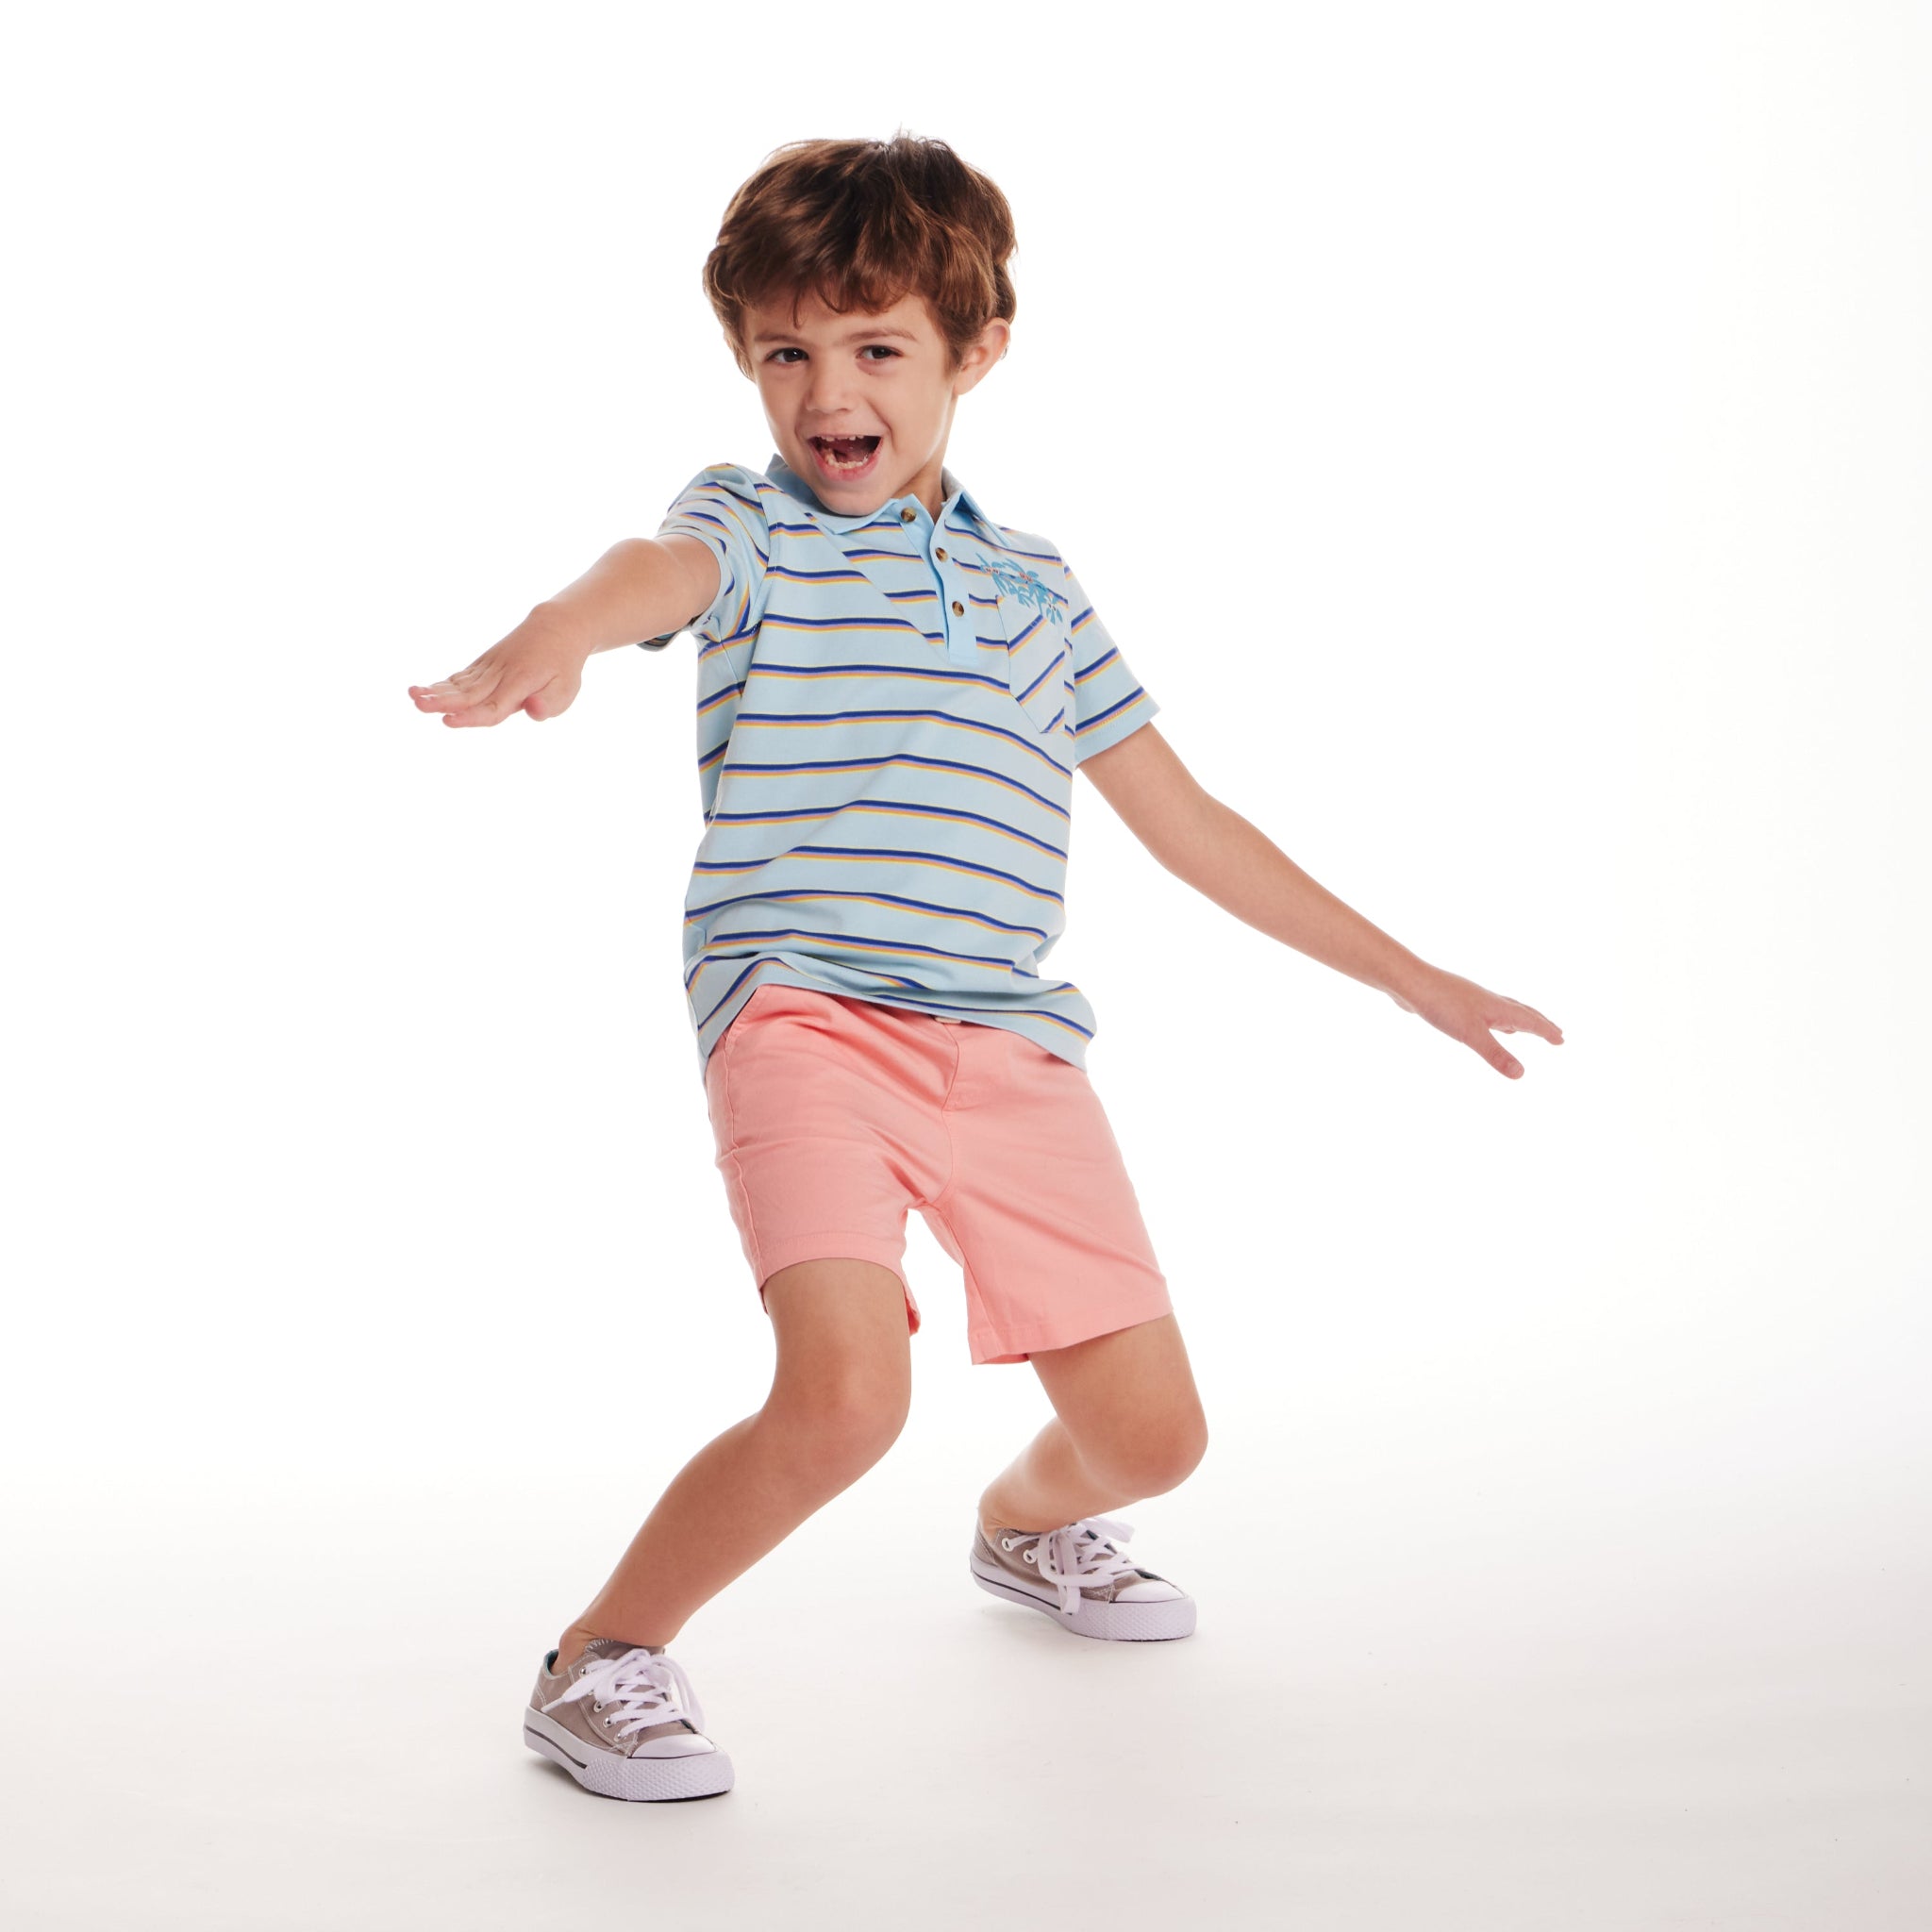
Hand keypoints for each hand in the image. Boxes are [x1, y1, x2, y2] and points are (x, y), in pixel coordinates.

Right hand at [407, 610, 587, 726]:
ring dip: (434, 690)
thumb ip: (549, 703)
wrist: (555, 627)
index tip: (447, 721)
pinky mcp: (484, 665)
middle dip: (441, 701)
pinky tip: (423, 691)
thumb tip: (531, 711)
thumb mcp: (567, 688)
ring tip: (411, 696)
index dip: (470, 717)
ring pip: (460, 684)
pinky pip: (461, 677)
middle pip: (468, 694)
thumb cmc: (562, 665)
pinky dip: (442, 684)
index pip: (492, 707)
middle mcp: (499, 675)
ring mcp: (489, 668)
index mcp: (519, 683)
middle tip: (418, 706)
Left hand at [1388, 968, 1563, 1079]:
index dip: (1546, 1031)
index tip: (1562, 1039)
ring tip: (1523, 1030)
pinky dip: (1494, 1019)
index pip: (1530, 1020)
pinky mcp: (1456, 1002)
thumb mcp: (1471, 1035)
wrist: (1410, 983)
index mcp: (1498, 1008)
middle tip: (1555, 1032)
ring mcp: (1473, 1000)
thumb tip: (1522, 1074)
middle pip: (1522, 1012)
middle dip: (1539, 1024)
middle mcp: (1489, 1001)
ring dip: (1518, 1020)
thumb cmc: (1441, 1005)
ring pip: (1503, 1010)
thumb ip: (1496, 1055)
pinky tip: (1483, 1024)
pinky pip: (1484, 1012)